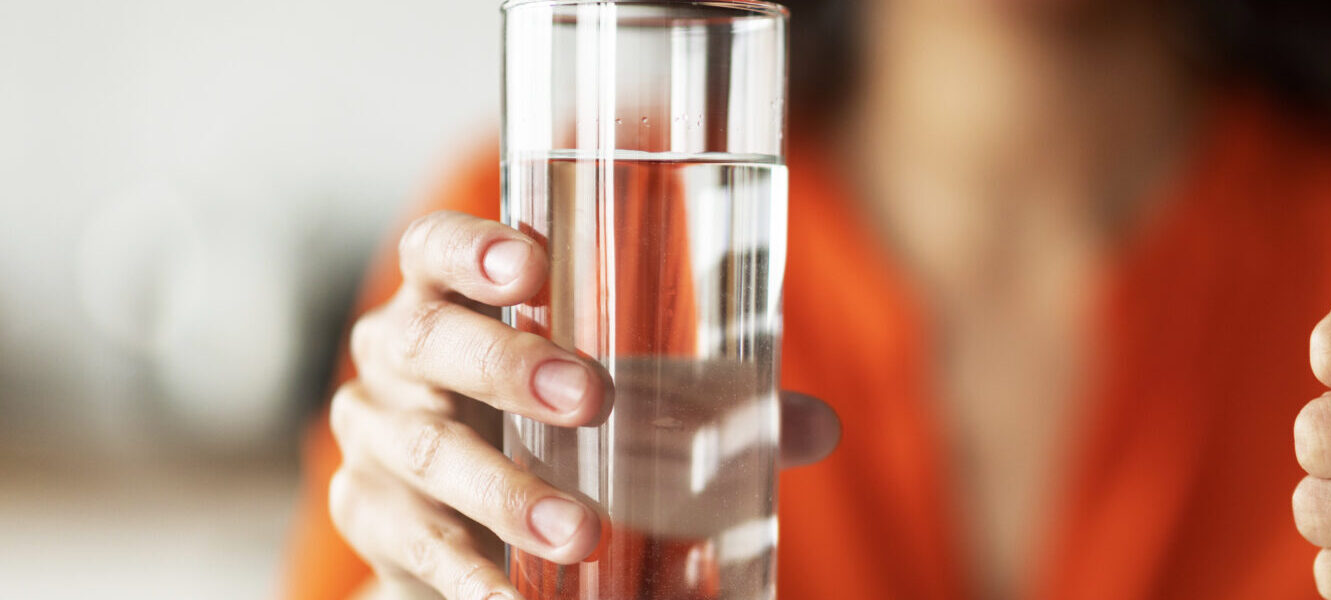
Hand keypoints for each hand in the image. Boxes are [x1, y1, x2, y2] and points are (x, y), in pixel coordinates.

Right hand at [328, 211, 839, 599]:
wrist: (458, 524)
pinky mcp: (370, 520)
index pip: (436, 248)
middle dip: (509, 367)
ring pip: (429, 452)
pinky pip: (416, 546)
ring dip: (507, 494)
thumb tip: (815, 427)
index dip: (474, 248)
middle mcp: (394, 358)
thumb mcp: (614, 400)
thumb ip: (708, 404)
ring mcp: (374, 439)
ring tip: (581, 530)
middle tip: (594, 399)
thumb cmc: (543, 428)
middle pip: (428, 340)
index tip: (535, 263)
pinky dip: (472, 577)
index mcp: (446, 298)